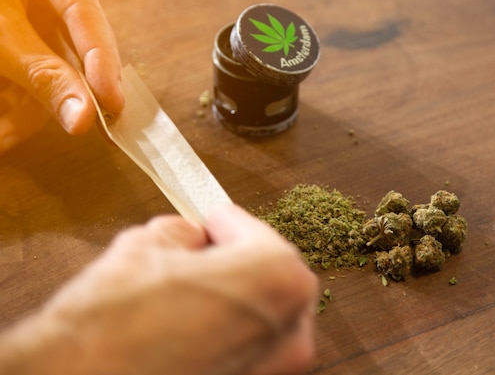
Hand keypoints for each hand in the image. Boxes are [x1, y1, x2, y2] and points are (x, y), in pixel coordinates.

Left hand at [0, 0, 123, 154]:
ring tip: (4, 138)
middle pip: (72, 57)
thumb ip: (41, 71)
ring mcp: (26, 32)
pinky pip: (19, 90)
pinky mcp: (9, 61)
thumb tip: (85, 118)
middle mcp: (44, 4)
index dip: (102, 62)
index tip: (110, 105)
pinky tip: (2, 134)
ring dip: (24, 114)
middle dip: (59, 96)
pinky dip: (8, 112)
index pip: (88, 18)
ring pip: (45, 81)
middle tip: (70, 129)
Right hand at [0, 204, 317, 374]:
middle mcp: (293, 326)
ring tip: (192, 297)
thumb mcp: (143, 247)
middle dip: (235, 261)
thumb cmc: (114, 321)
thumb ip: (181, 233)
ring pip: (262, 318)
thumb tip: (190, 237)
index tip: (207, 222)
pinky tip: (192, 333)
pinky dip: (230, 338)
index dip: (224, 224)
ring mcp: (280, 369)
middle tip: (199, 256)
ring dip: (235, 301)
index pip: (254, 232)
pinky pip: (251, 352)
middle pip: (269, 276)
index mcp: (276, 276)